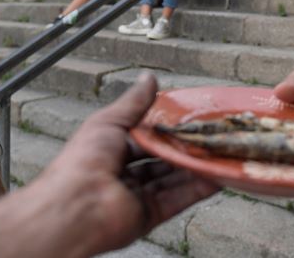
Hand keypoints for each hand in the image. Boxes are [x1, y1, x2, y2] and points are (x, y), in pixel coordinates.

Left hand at [35, 72, 219, 252]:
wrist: (76, 206)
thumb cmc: (81, 162)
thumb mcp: (109, 121)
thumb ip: (134, 102)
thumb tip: (148, 78)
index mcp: (110, 150)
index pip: (145, 137)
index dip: (165, 129)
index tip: (187, 119)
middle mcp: (123, 174)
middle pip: (162, 159)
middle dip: (184, 149)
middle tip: (207, 136)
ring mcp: (136, 196)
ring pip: (173, 179)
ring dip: (195, 167)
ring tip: (217, 153)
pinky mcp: (149, 215)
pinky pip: (178, 200)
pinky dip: (197, 189)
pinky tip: (214, 176)